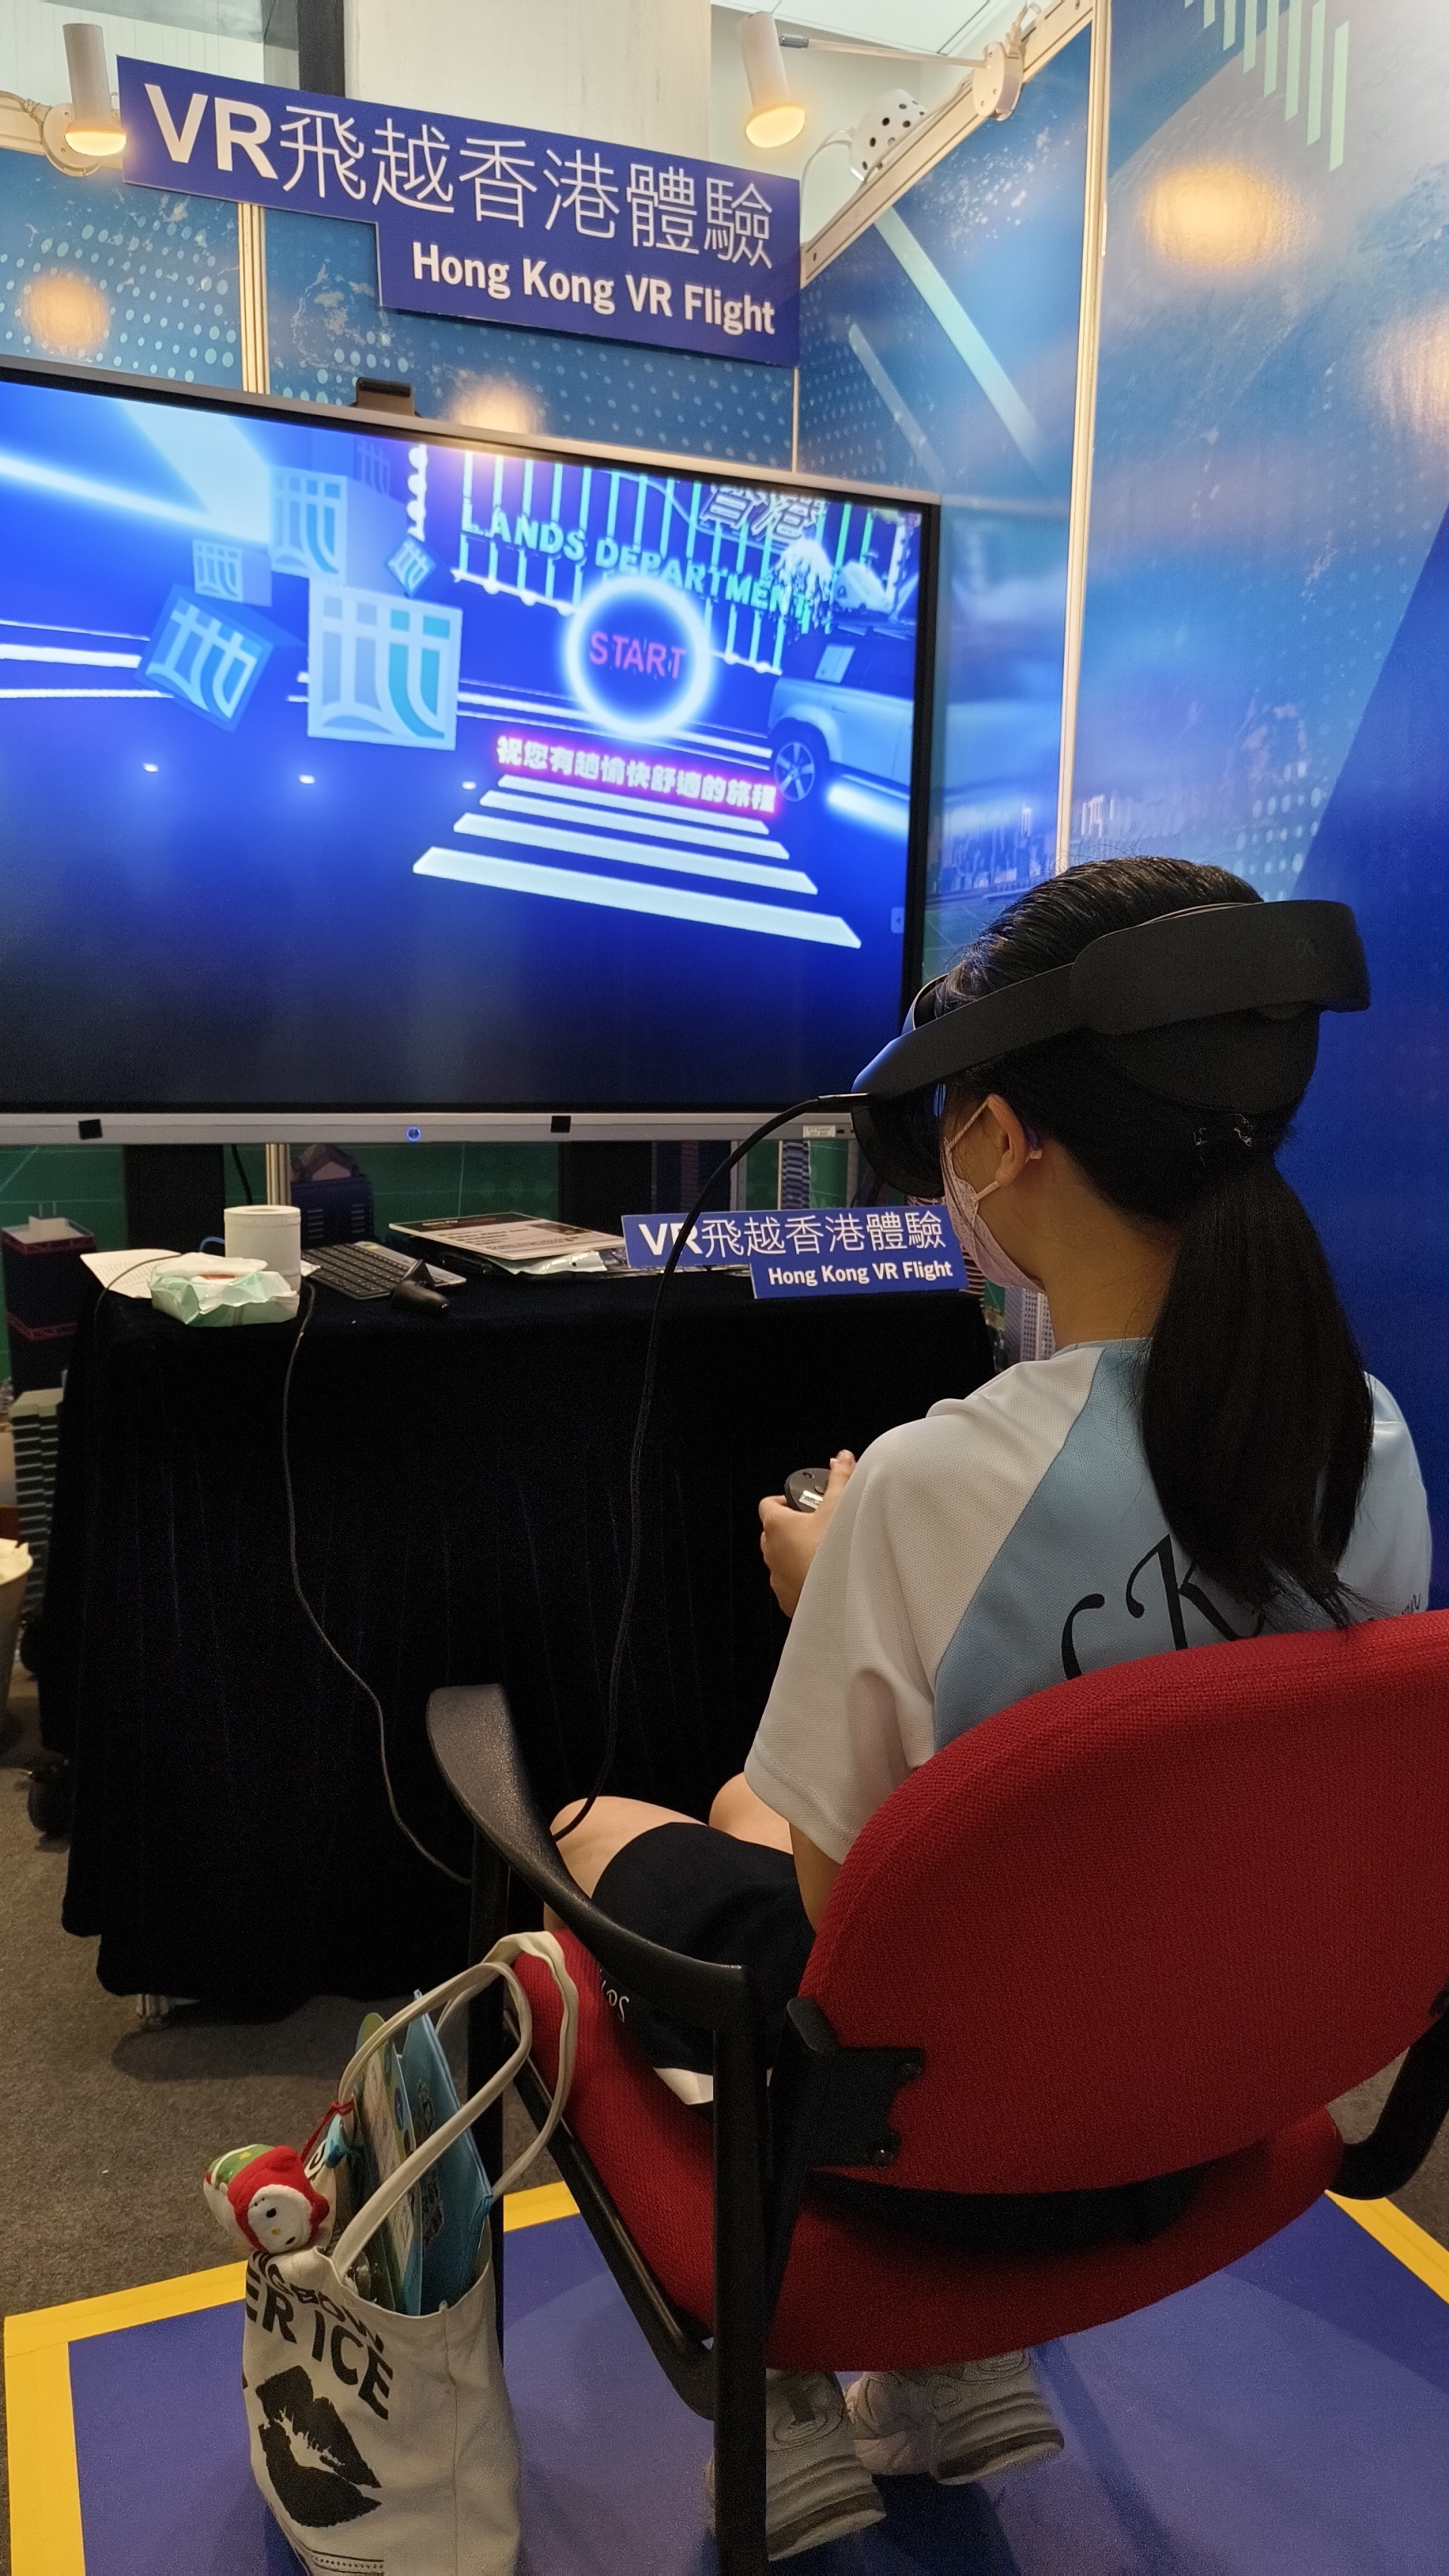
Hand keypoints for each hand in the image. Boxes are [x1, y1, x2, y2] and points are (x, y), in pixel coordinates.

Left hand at [757, 1451, 855, 1617]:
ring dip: (796, 1553)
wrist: (837, 1596)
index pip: (768, 1504)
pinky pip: (789, 1582)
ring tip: (822, 1552)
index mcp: (776, 1525)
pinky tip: (822, 1576)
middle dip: (793, 1527)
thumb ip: (839, 1479)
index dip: (783, 1500)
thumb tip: (842, 1459)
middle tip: (816, 1525)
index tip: (800, 1502)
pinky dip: (801, 1577)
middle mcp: (770, 1550)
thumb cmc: (831, 1551)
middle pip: (774, 1531)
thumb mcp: (838, 1506)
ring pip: (781, 1558)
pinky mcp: (786, 1597)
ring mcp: (776, 1576)